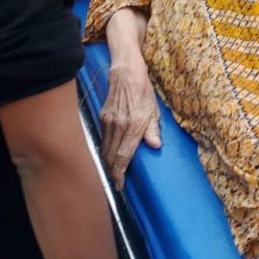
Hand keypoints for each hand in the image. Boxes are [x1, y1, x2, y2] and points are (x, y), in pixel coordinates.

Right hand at [99, 60, 161, 190]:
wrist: (125, 74)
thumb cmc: (143, 92)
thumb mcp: (154, 110)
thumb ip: (153, 130)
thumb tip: (155, 146)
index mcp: (133, 125)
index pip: (124, 155)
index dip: (120, 173)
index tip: (120, 185)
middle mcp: (119, 125)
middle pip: (111, 156)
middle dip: (112, 172)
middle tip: (116, 183)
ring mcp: (108, 122)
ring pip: (105, 149)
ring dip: (108, 163)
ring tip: (112, 173)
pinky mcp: (102, 118)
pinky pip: (103, 139)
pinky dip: (105, 150)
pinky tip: (109, 156)